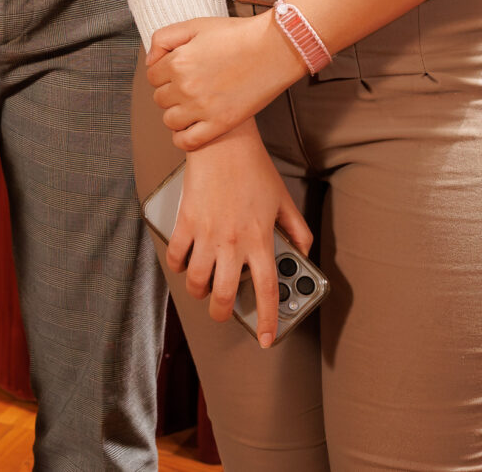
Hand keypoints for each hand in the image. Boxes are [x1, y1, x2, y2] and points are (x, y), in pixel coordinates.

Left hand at [147, 12, 303, 149]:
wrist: (275, 49)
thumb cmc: (237, 35)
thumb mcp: (195, 25)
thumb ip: (164, 39)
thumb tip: (150, 61)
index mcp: (177, 62)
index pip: (152, 76)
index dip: (164, 72)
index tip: (178, 71)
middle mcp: (186, 87)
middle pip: (160, 98)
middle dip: (170, 91)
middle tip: (190, 85)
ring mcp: (202, 108)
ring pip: (170, 120)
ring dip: (176, 113)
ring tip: (191, 105)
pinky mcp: (220, 124)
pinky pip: (188, 141)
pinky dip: (183, 138)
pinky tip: (190, 128)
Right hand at [160, 127, 314, 349]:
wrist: (222, 142)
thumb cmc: (253, 168)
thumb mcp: (283, 200)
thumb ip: (297, 230)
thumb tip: (304, 252)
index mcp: (260, 240)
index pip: (267, 292)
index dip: (268, 320)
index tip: (267, 338)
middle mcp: (233, 243)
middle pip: (225, 295)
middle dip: (223, 313)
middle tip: (224, 314)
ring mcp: (206, 234)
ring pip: (197, 281)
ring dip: (199, 293)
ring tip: (203, 291)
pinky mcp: (186, 221)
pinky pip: (177, 254)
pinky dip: (178, 265)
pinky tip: (183, 265)